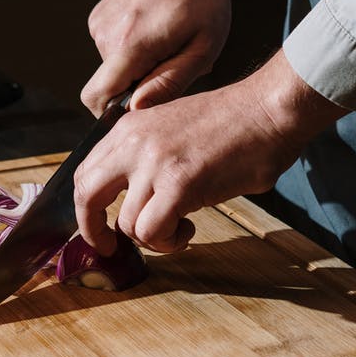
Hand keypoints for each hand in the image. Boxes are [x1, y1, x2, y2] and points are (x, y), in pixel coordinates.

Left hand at [73, 50, 343, 253]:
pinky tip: (189, 228)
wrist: (270, 109)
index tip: (99, 226)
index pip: (85, 172)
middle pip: (87, 197)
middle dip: (93, 231)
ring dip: (154, 237)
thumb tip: (131, 195)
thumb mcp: (172, 128)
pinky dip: (169, 241)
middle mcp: (133, 143)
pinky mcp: (179, 185)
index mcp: (129, 128)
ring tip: (181, 227)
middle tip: (111, 247)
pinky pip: (153, 232)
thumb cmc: (235, 122)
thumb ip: (145, 155)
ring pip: (128, 224)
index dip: (86, 208)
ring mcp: (154, 164)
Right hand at [81, 0, 236, 114]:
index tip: (140, 109)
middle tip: (172, 64)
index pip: (97, 97)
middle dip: (136, 87)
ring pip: (112, 68)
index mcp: (132, 43)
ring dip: (138, 66)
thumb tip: (136, 109)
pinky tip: (156, 29)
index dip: (112, 115)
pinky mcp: (99, 15)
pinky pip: (112, 50)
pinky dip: (132, 49)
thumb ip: (169, 83)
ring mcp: (99, 22)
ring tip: (168, 41)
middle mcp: (107, 32)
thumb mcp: (203, 46)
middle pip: (109, 86)